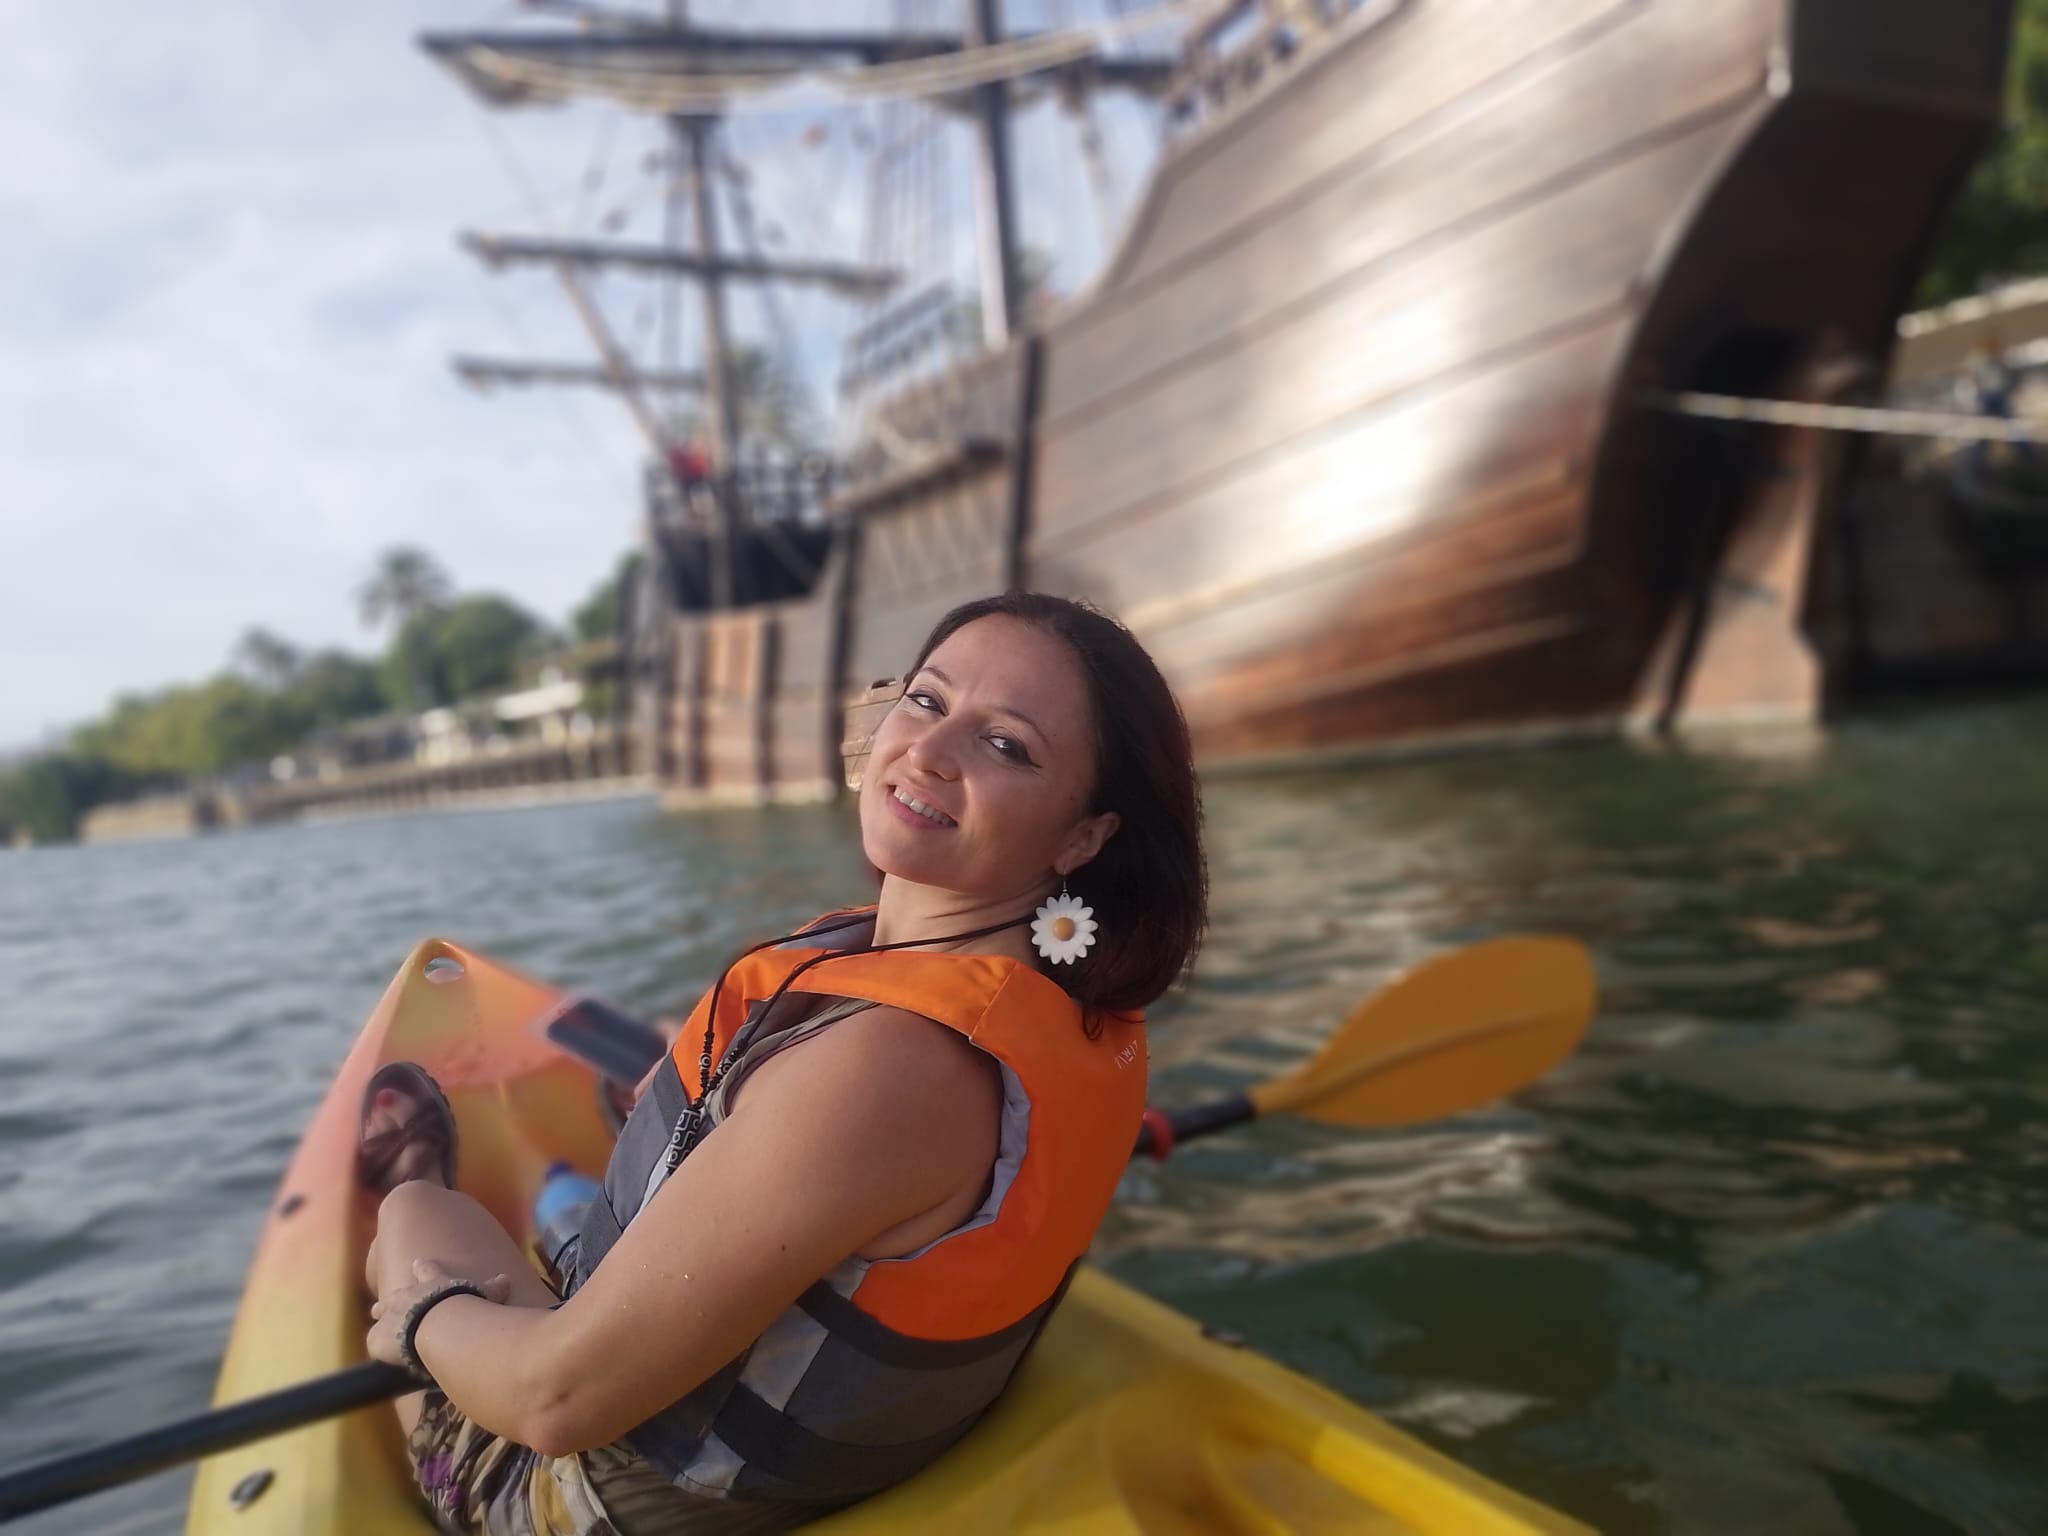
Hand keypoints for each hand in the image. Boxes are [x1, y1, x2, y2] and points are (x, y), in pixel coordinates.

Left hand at [367, 1256, 510, 1368]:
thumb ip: (493, 1289)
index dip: (423, 1268)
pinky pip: (374, 1342)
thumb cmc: (464, 1307)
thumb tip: (507, 1279)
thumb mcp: (484, 1295)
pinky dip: (378, 1346)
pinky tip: (380, 1353)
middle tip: (385, 1300)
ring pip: (380, 1312)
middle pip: (397, 1293)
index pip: (427, 1271)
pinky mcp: (378, 1338)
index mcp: (431, 1284)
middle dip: (393, 1298)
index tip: (418, 1262)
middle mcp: (407, 1295)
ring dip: (380, 1315)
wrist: (438, 1324)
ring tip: (375, 1315)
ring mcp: (390, 1315)